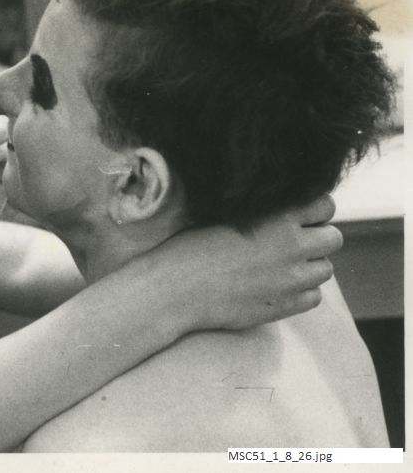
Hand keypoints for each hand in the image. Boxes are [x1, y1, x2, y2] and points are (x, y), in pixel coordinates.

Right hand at [149, 195, 339, 331]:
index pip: (325, 205)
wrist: (178, 288)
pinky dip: (302, 291)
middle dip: (317, 238)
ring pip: (326, 269)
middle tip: (293, 243)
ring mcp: (292, 278)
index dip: (315, 211)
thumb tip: (285, 209)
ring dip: (310, 266)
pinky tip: (277, 286)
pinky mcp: (287, 305)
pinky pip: (314, 296)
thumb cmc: (192, 246)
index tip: (300, 217)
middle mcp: (292, 246)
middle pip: (333, 238)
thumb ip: (264, 211)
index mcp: (278, 216)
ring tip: (281, 266)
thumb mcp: (227, 215)